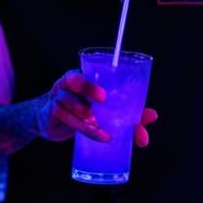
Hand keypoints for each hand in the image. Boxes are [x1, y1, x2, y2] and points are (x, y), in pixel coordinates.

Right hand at [33, 71, 156, 146]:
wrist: (49, 123)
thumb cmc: (82, 112)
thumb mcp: (103, 110)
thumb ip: (128, 112)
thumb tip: (152, 116)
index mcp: (80, 78)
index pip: (83, 72)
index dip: (91, 82)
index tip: (105, 96)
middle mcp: (66, 85)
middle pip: (72, 80)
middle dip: (88, 89)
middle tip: (103, 100)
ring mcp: (56, 98)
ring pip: (67, 101)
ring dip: (83, 113)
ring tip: (96, 124)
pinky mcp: (50, 114)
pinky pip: (63, 116)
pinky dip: (78, 126)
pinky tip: (90, 131)